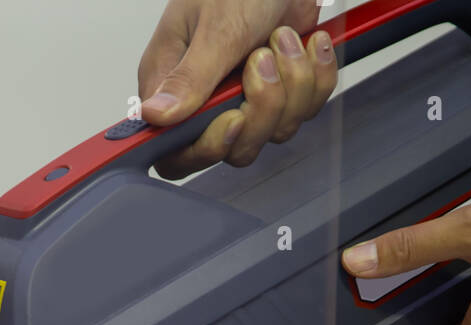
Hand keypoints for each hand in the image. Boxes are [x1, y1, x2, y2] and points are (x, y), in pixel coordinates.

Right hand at [139, 0, 336, 177]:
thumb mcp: (216, 26)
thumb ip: (188, 78)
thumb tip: (154, 117)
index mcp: (171, 83)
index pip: (176, 151)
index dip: (205, 149)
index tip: (233, 119)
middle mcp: (206, 96)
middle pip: (234, 148)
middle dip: (262, 109)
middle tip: (263, 60)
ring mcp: (245, 95)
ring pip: (273, 131)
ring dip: (293, 85)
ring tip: (283, 38)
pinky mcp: (281, 89)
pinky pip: (304, 108)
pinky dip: (316, 76)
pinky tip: (308, 42)